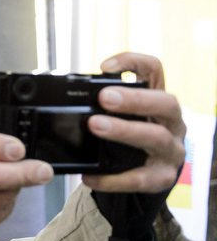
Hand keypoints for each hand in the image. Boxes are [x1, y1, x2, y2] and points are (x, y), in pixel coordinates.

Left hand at [83, 52, 185, 193]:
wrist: (146, 175)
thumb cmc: (130, 139)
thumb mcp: (123, 117)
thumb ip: (104, 106)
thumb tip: (68, 99)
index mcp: (157, 101)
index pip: (154, 71)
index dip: (134, 62)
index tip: (105, 67)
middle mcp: (172, 122)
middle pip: (165, 103)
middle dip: (134, 99)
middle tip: (104, 97)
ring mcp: (171, 150)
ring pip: (156, 136)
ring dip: (125, 130)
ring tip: (95, 125)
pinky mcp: (162, 177)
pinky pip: (140, 178)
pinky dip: (113, 178)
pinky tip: (91, 176)